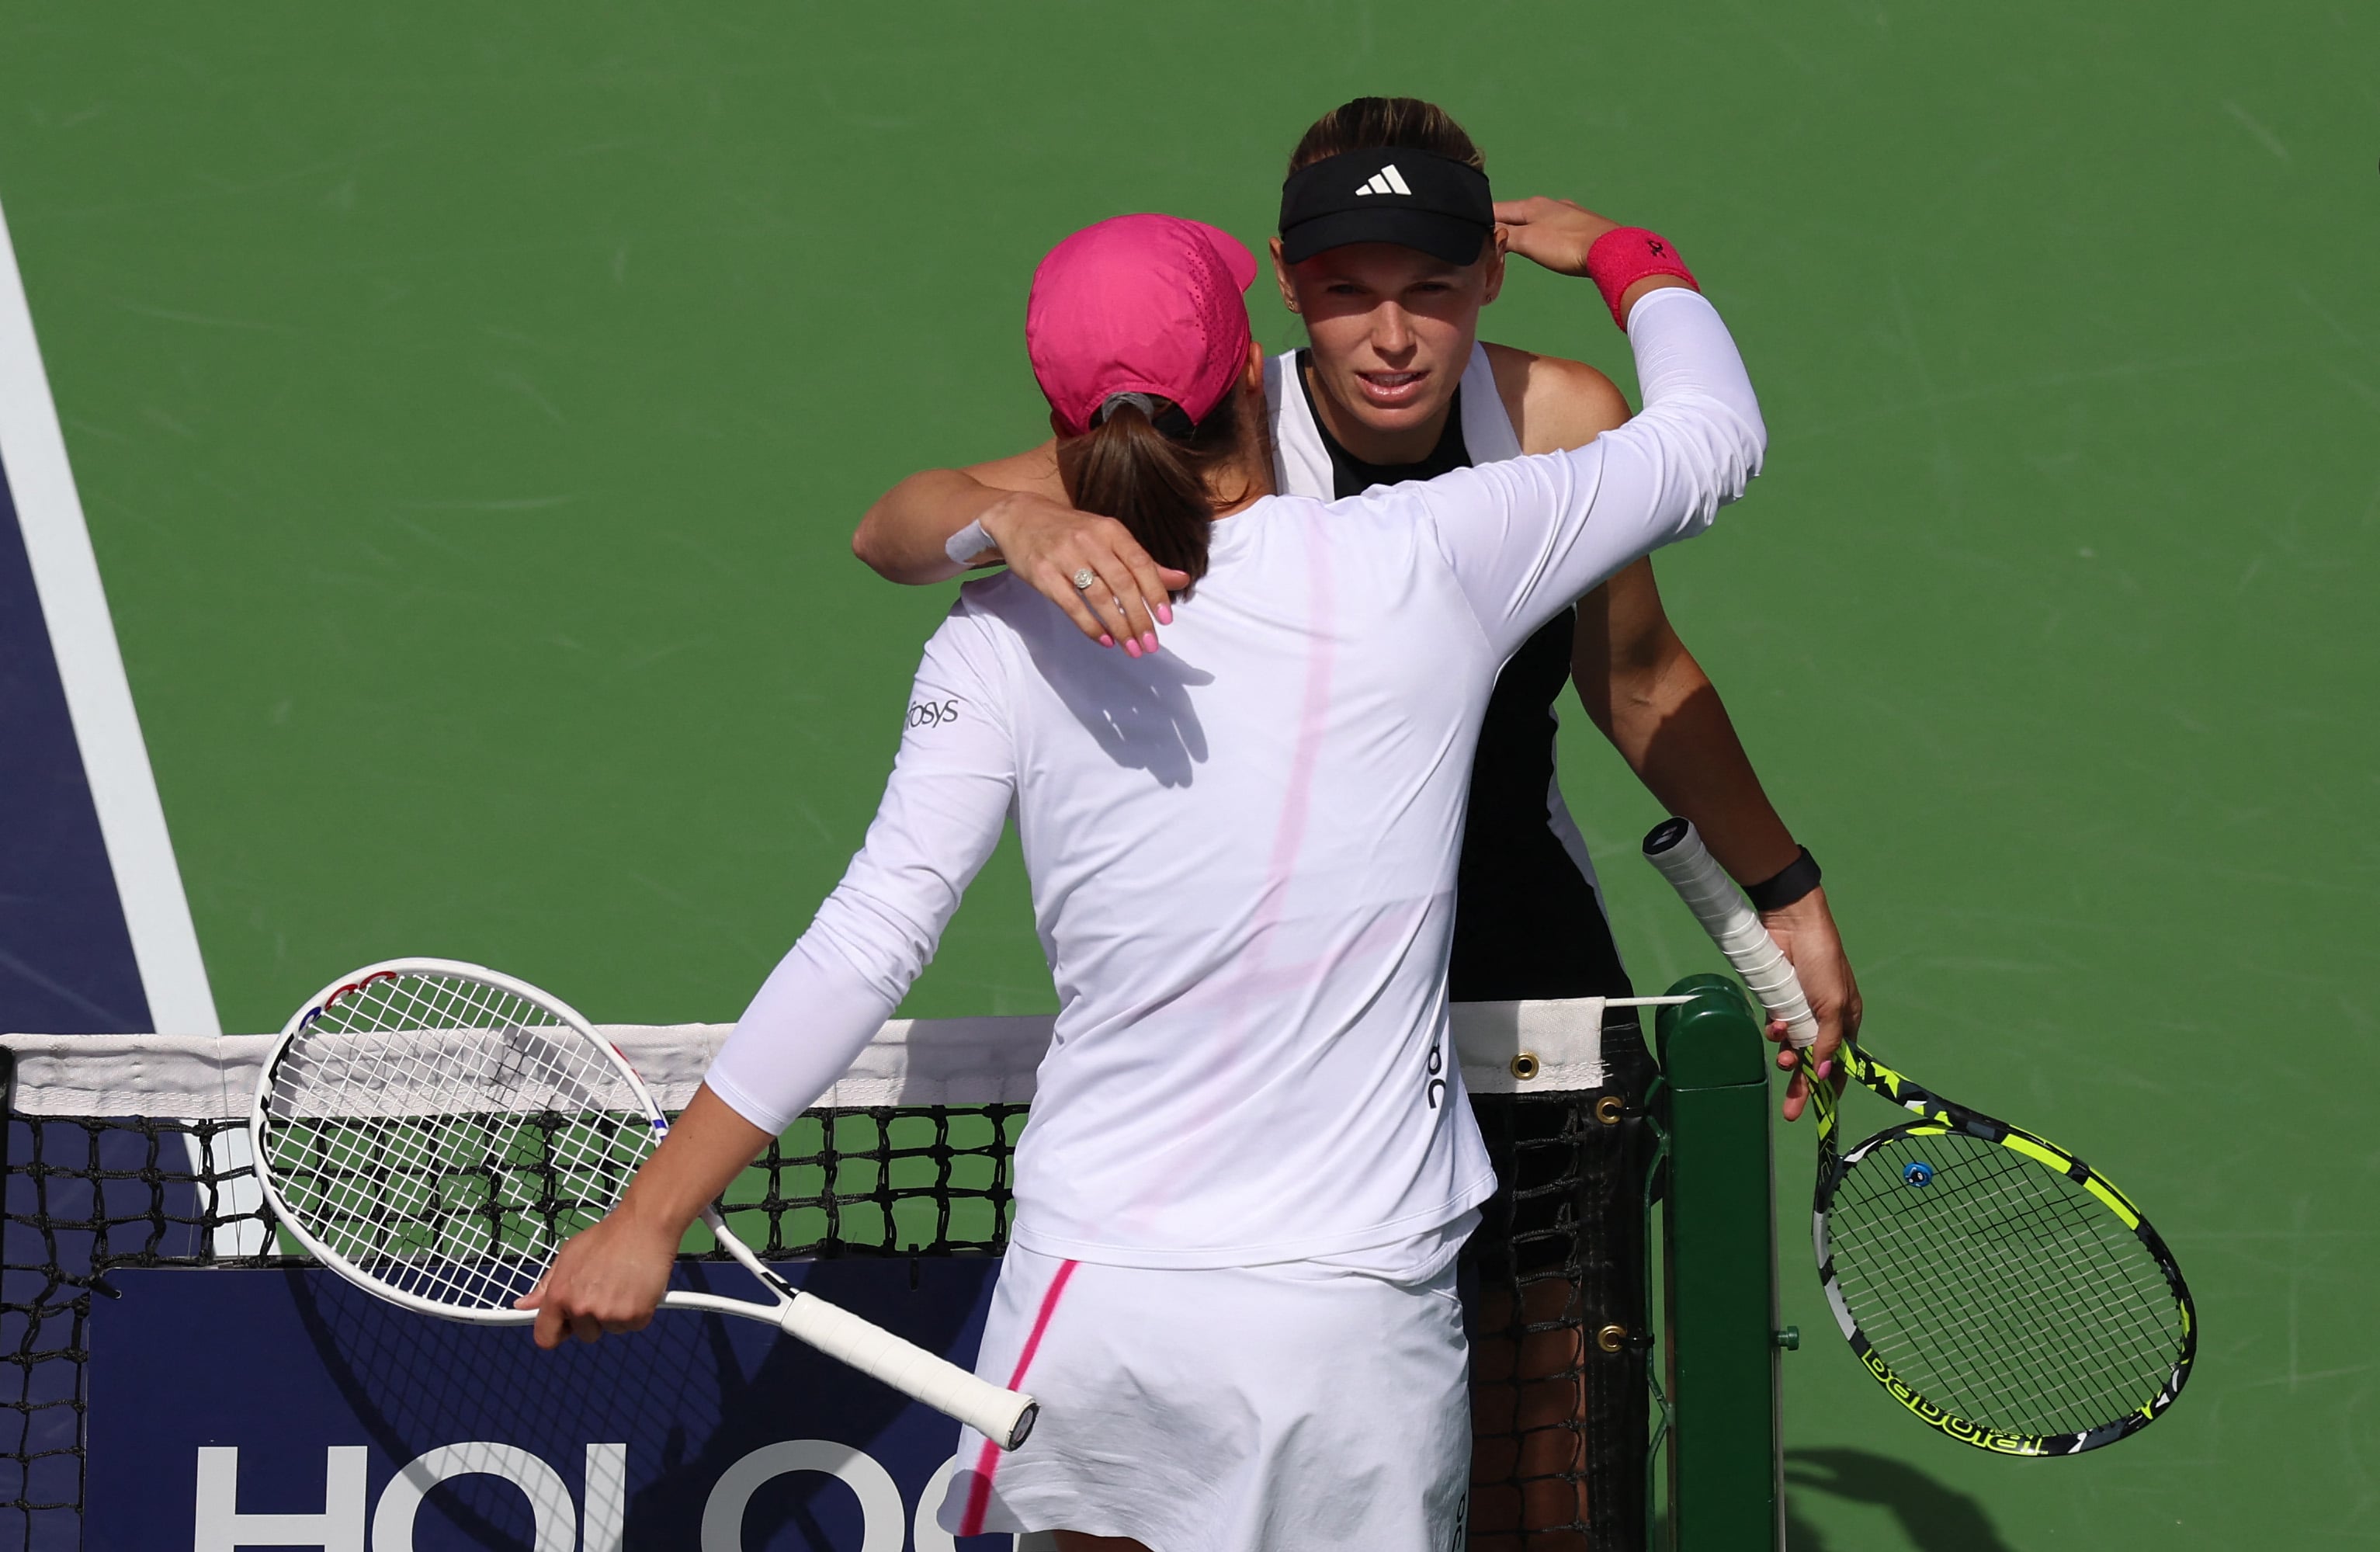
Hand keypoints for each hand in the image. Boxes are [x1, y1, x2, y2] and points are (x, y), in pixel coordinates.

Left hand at [517, 1206, 679, 1348]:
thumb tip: (522, 1305)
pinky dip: (638, 1311)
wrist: (644, 1224)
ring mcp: (608, 1313)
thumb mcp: (568, 1255)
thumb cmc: (607, 1237)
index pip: (545, 1337)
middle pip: (584, 1334)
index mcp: (559, 1295)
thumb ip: (546, 1285)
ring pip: (610, 1329)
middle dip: (594, 1318)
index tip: (567, 1325)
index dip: (557, 1332)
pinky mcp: (634, 1315)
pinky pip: (633, 1326)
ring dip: (617, 1313)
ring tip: (623, 1283)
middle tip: (606, 1288)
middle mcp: (580, 1307)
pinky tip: (638, 1287)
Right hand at [980, 490, 1191, 655]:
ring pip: (1098, 597)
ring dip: (1119, 626)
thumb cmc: (1072, 531)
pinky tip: (1105, 640)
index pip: (1140, 563)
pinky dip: (1090, 625)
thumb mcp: (1108, 537)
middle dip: (1139, 617)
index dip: (1156, 592)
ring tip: (1131, 648)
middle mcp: (1089, 541)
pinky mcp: (1043, 574)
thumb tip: (1182, 580)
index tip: (1166, 620)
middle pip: (1122, 583)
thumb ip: (1142, 561)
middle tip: (1151, 644)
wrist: (1020, 517)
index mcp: (1110, 530)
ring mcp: (1064, 557)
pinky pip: (1071, 605)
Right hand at [1492, 196, 1622, 277]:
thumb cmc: (1565, 245)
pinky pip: (1551, 228)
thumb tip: (1486, 232)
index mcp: (1532, 205)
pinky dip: (1540, 234)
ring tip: (1512, 242)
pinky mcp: (1581, 226)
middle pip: (1516, 214)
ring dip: (1522, 229)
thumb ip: (1505, 236)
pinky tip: (1544, 242)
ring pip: (1535, 220)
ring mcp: (1567, 214)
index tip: (1467, 227)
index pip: (1497, 209)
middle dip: (1501, 224)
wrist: (1609, 250)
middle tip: (1486, 239)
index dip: (1481, 218)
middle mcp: (1549, 205)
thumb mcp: (1528, 241)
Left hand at [1755, 886, 1861, 1122]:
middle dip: (1802, 1084)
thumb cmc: (1823, 963)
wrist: (1792, 925)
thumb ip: (1828, 1041)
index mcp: (1847, 1021)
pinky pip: (1775, 1026)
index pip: (1841, 1063)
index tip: (1821, 1111)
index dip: (1830, 1087)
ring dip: (1787, 1054)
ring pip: (1791, 1045)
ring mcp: (1799, 1010)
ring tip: (1783, 1055)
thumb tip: (1823, 1074)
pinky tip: (1774, 1026)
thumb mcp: (1834, 1005)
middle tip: (1790, 1111)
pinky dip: (1774, 1031)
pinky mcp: (1778, 1000)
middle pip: (1812, 1061)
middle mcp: (1824, 1019)